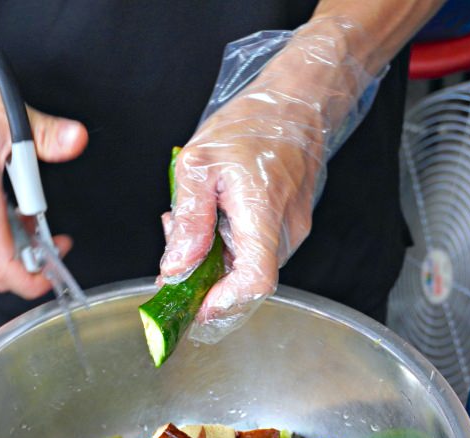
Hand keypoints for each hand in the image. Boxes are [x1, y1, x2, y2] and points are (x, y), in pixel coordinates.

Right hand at [0, 55, 88, 297]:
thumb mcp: (6, 113)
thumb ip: (47, 133)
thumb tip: (76, 141)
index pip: (3, 270)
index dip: (35, 279)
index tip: (58, 259)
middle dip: (32, 266)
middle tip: (54, 243)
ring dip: (20, 245)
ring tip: (41, 222)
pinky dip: (6, 228)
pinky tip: (20, 205)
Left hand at [159, 19, 377, 341]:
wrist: (296, 102)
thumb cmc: (251, 124)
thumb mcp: (199, 164)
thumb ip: (189, 219)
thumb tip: (177, 266)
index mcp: (264, 214)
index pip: (255, 282)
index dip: (223, 302)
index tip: (194, 304)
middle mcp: (285, 230)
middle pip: (245, 281)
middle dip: (204, 280)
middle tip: (173, 257)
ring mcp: (291, 230)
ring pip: (247, 268)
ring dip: (211, 261)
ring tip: (187, 225)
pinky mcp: (288, 227)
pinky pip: (253, 252)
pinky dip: (225, 247)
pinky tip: (208, 219)